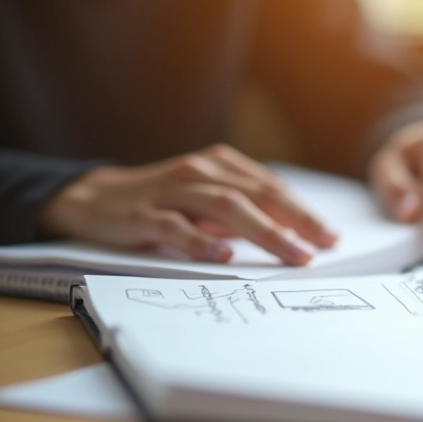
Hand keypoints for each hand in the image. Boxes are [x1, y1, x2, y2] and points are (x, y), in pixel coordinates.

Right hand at [38, 144, 336, 264]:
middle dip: (293, 221)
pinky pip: (175, 227)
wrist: (92, 199)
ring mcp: (170, 191)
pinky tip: (222, 257)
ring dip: (261, 231)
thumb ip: (244, 211)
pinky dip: (200, 241)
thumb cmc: (163, 202)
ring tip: (289, 253)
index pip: (271, 187)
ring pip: (224, 206)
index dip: (303, 212)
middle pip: (255, 194)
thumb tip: (294, 235)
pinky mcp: (142, 214)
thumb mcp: (207, 200)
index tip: (330, 237)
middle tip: (319, 247)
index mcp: (220, 164)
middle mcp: (199, 171)